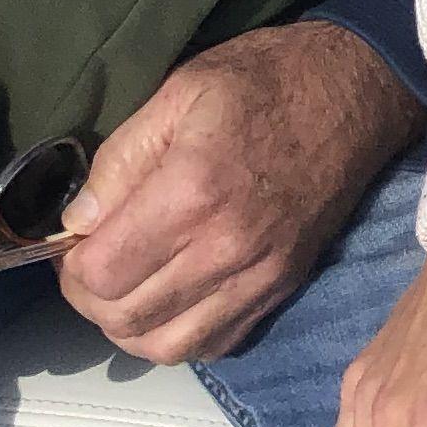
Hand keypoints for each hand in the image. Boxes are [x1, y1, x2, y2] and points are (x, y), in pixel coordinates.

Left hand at [55, 23, 426, 367]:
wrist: (355, 92)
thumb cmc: (265, 79)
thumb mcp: (180, 92)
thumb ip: (121, 158)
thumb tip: (78, 220)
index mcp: (192, 191)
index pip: (100, 274)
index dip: (70, 263)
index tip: (77, 237)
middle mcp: (225, 248)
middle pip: (124, 318)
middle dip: (91, 297)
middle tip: (94, 260)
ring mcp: (258, 276)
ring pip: (164, 347)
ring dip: (130, 324)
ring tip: (128, 284)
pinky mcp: (281, 288)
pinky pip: (213, 346)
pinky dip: (179, 335)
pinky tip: (172, 296)